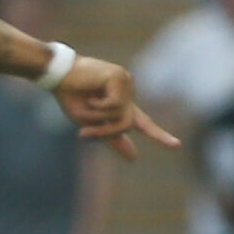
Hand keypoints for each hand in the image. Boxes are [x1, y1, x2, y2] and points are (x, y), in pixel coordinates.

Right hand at [55, 56, 180, 159]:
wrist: (58, 75)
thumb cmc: (70, 96)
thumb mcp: (89, 122)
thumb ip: (111, 138)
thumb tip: (134, 158)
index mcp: (121, 105)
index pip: (143, 123)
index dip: (159, 135)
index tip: (176, 146)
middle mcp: (127, 94)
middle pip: (127, 124)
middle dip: (106, 131)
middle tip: (82, 133)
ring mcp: (125, 84)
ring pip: (121, 115)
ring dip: (98, 117)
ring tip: (84, 106)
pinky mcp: (120, 77)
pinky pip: (115, 104)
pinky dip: (100, 107)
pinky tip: (90, 97)